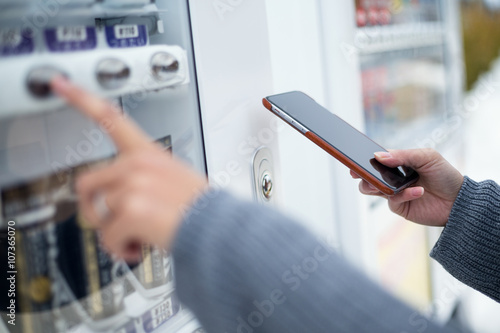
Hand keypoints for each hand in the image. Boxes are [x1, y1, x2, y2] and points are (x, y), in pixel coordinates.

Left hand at [51, 77, 207, 260]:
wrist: (216, 228)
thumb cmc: (198, 208)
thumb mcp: (173, 179)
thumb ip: (141, 180)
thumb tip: (117, 203)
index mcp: (147, 152)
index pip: (110, 117)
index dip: (81, 98)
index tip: (60, 84)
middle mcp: (137, 164)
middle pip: (87, 183)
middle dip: (94, 210)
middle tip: (112, 224)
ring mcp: (133, 184)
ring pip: (97, 215)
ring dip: (113, 233)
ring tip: (137, 236)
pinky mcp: (131, 209)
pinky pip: (107, 237)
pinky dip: (120, 249)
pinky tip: (138, 246)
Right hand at [351, 149, 463, 226]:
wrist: (460, 201)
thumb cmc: (445, 175)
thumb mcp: (427, 157)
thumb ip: (402, 155)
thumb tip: (378, 156)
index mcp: (398, 163)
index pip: (376, 159)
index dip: (363, 159)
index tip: (353, 159)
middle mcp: (393, 178)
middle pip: (367, 176)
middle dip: (362, 174)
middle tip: (360, 174)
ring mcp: (394, 192)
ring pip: (371, 189)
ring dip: (374, 185)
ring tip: (381, 184)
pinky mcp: (400, 207)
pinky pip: (392, 200)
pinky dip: (403, 195)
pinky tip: (418, 191)